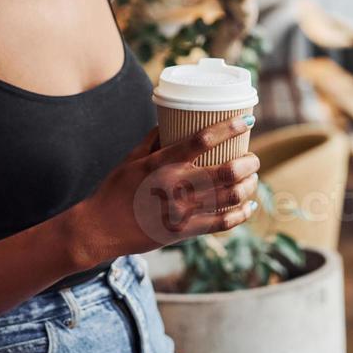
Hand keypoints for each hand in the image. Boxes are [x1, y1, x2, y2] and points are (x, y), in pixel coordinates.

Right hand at [69, 116, 260, 265]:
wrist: (100, 229)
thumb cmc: (115, 189)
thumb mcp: (132, 158)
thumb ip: (154, 139)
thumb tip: (173, 120)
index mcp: (162, 163)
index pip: (203, 140)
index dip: (230, 128)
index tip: (248, 120)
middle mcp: (175, 186)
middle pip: (228, 171)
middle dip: (249, 162)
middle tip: (253, 157)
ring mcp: (182, 212)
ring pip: (231, 197)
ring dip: (249, 185)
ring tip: (253, 178)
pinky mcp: (185, 232)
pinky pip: (223, 223)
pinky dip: (242, 213)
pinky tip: (249, 206)